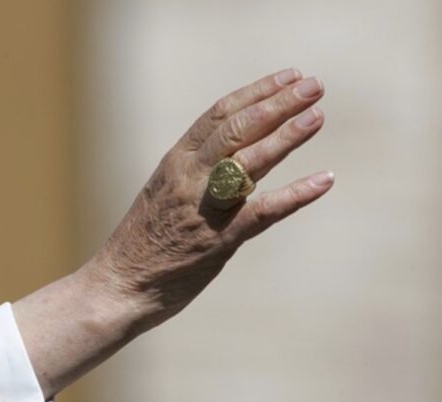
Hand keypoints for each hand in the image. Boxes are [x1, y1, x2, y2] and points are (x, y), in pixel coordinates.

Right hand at [14, 68, 332, 398]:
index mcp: (174, 163)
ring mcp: (204, 207)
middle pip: (238, 128)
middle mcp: (189, 177)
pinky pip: (264, 211)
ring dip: (288, 135)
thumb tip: (230, 158)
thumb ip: (194, 175)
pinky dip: (297, 194)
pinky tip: (324, 180)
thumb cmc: (140, 244)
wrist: (117, 286)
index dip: (256, 92)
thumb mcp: (162, 195)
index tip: (288, 77)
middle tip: (314, 85)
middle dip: (278, 103)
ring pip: (250, 160)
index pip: (219, 115)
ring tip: (318, 115)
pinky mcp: (219, 240)